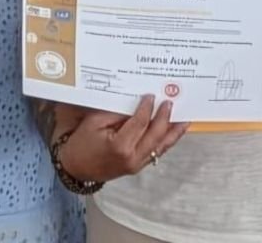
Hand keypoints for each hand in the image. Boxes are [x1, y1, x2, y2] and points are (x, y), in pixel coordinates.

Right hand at [56, 95, 186, 182]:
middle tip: (171, 102)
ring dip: (173, 132)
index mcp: (120, 146)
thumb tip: (136, 103)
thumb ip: (117, 113)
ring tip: (185, 119)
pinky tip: (172, 132)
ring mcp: (137, 165)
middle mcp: (132, 158)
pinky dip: (166, 141)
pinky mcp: (138, 167)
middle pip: (155, 135)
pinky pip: (156, 153)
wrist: (75, 167)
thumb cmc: (82, 142)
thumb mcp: (95, 122)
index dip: (147, 108)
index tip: (152, 95)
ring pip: (161, 147)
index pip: (140, 123)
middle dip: (164, 118)